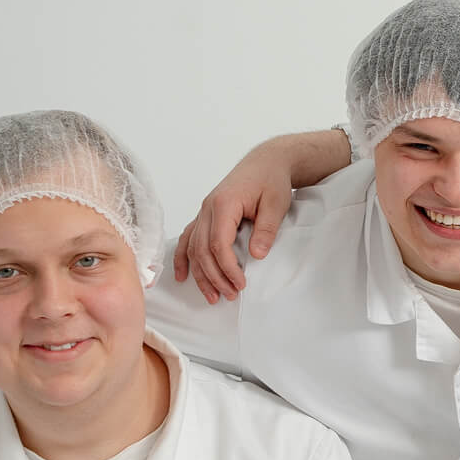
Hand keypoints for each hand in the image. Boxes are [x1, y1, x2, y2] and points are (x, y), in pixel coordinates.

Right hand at [173, 162, 288, 303]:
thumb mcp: (276, 204)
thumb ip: (266, 229)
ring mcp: (203, 211)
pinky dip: (182, 258)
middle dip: (214, 277)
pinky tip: (182, 276)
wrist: (265, 162)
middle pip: (202, 249)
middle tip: (230, 295)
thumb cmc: (271, 180)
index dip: (227, 268)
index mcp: (224, 204)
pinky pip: (188, 238)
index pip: (218, 243)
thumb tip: (256, 255)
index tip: (241, 284)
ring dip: (200, 274)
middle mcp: (208, 208)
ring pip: (193, 247)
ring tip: (213, 296)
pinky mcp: (205, 215)